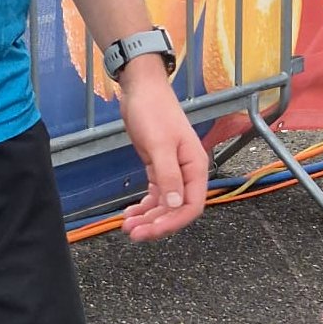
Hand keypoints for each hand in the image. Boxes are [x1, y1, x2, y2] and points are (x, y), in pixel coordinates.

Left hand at [116, 60, 208, 240]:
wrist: (141, 89)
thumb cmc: (154, 111)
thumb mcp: (160, 144)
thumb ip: (168, 175)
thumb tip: (175, 205)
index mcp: (195, 166)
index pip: (191, 205)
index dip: (173, 222)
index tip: (152, 231)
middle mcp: (187, 172)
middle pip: (176, 208)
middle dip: (156, 223)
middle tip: (133, 233)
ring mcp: (173, 170)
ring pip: (164, 204)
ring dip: (148, 217)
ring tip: (127, 226)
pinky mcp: (158, 167)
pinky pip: (156, 194)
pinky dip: (144, 206)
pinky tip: (131, 212)